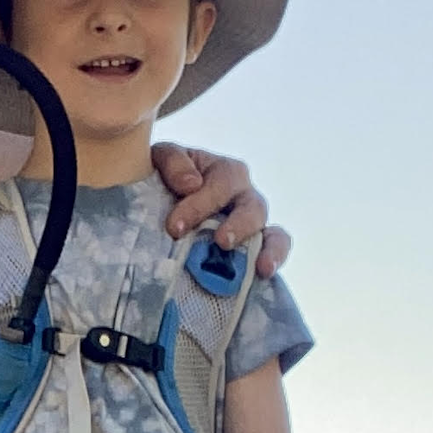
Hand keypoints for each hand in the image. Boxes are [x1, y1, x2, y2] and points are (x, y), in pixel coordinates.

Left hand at [151, 143, 290, 278]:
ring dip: (266, 248)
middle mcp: (243, 196)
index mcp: (224, 171)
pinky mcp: (254, 246)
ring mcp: (252, 222)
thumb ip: (173, 162)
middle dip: (237, 225)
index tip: (175, 227)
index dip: (200, 206)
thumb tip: (191, 184)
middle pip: (251, 207)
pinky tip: (265, 273)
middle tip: (221, 241)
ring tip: (260, 266)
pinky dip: (276, 257)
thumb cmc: (164, 179)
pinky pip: (276, 247)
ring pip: (270, 230)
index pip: (220, 184)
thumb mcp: (161, 159)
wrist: (156, 203)